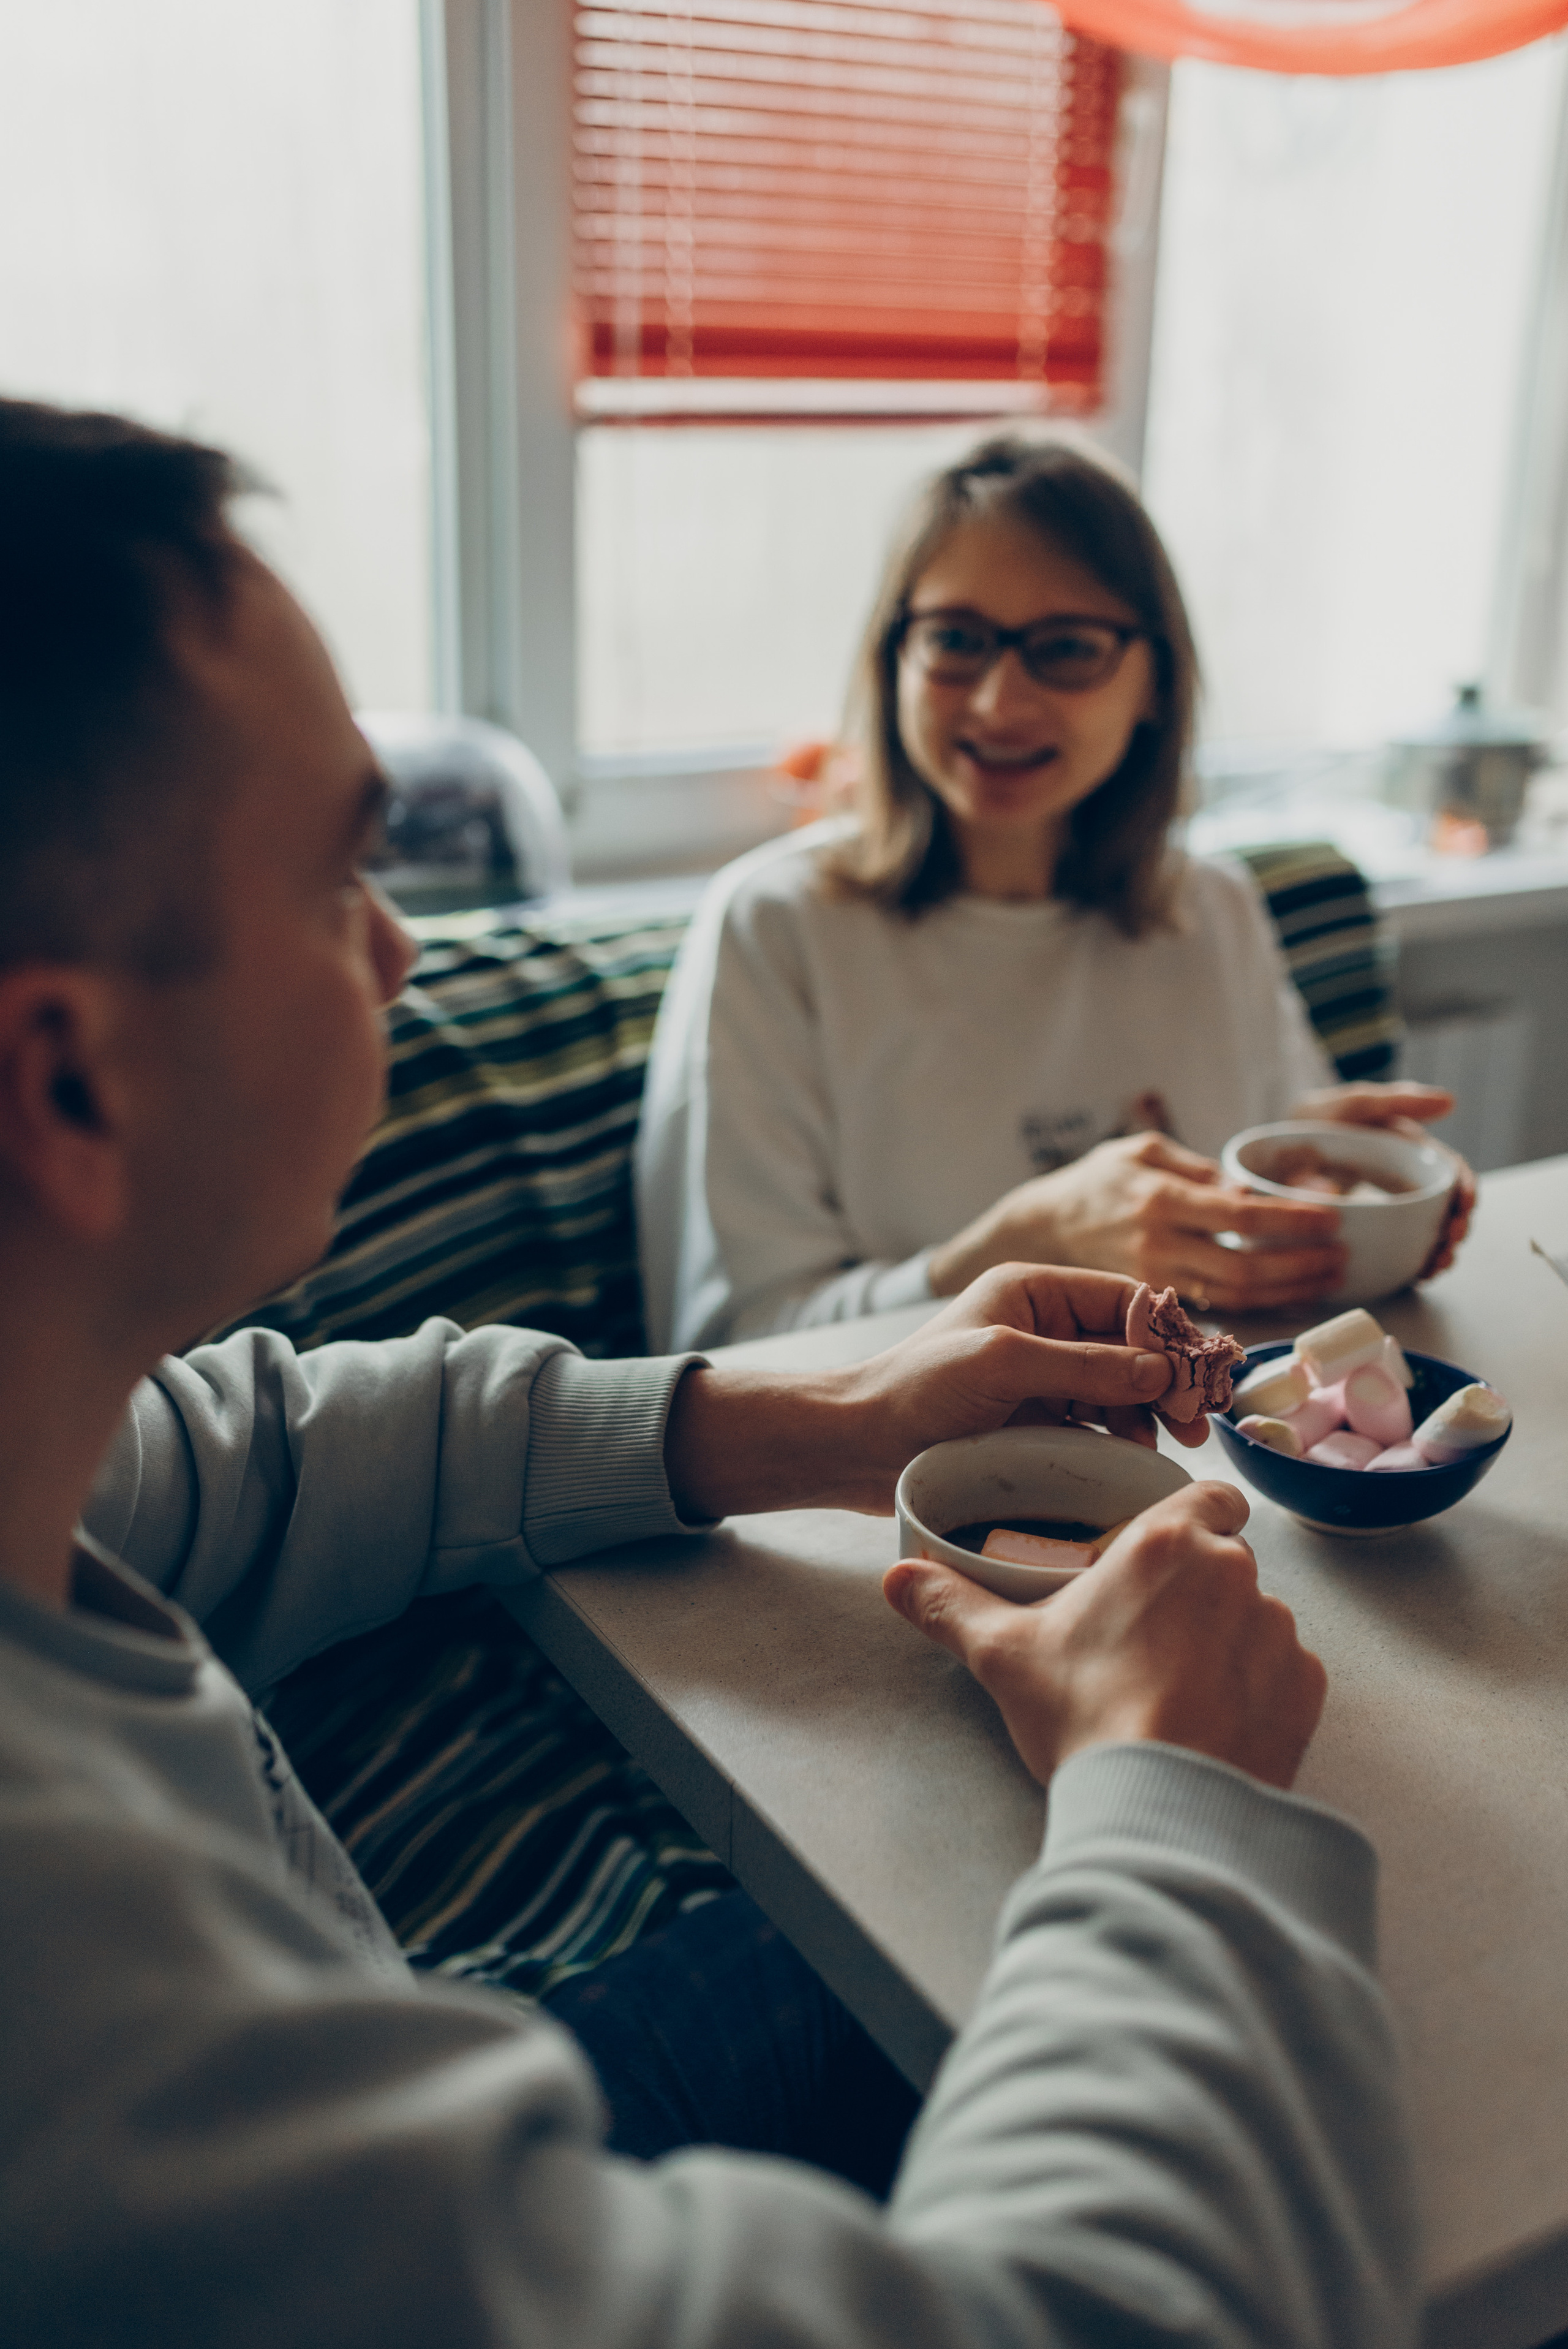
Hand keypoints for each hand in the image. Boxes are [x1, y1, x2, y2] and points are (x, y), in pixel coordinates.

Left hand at [663, 1263, 1207, 1524]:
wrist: (860, 1446)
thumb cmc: (919, 1390)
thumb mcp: (1005, 1363)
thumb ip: (1086, 1364)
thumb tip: (1161, 1369)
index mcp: (1034, 1292)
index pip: (1123, 1298)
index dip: (1167, 1332)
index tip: (1201, 1370)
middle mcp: (1043, 1329)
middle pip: (1129, 1346)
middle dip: (1165, 1379)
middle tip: (1194, 1422)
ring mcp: (1042, 1378)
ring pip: (1119, 1389)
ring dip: (1146, 1414)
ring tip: (1163, 1444)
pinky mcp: (1037, 1423)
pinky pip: (1096, 1426)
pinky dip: (1120, 1440)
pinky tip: (1132, 1459)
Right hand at [884, 1481, 1325, 1791]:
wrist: (1161, 1809)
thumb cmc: (1087, 1718)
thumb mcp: (1004, 1657)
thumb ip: (950, 1606)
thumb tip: (897, 1578)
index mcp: (1166, 1544)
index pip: (1211, 1495)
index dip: (1195, 1516)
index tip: (1167, 1551)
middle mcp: (1233, 1572)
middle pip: (1226, 1560)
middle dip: (1196, 1591)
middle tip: (1148, 1639)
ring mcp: (1278, 1630)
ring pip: (1257, 1616)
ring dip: (1229, 1640)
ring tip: (1179, 1691)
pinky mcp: (1305, 1689)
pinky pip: (1285, 1672)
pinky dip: (1257, 1690)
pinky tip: (1214, 1722)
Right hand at [927, 1132, 1345, 1312]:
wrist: (1040, 1228)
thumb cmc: (1094, 1181)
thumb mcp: (1139, 1151)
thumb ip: (1195, 1168)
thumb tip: (1245, 1191)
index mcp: (1160, 1201)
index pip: (1240, 1217)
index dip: (1291, 1221)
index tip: (1331, 1218)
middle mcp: (1158, 1247)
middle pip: (1244, 1270)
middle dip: (1301, 1267)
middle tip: (1341, 1257)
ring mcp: (1154, 1282)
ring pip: (1233, 1299)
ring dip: (1286, 1292)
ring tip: (1326, 1276)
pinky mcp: (1151, 1304)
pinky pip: (1213, 1309)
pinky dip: (1256, 1305)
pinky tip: (1287, 1292)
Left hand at [1293, 1082, 1475, 1276]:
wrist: (1275, 1149)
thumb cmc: (1319, 1119)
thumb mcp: (1349, 1105)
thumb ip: (1390, 1100)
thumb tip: (1449, 1102)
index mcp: (1408, 1149)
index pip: (1450, 1170)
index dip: (1465, 1187)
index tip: (1466, 1205)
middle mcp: (1405, 1180)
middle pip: (1446, 1207)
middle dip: (1456, 1226)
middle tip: (1449, 1242)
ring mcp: (1390, 1205)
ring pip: (1428, 1231)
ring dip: (1440, 1248)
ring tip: (1435, 1265)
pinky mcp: (1374, 1226)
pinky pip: (1401, 1246)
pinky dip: (1414, 1261)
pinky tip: (1418, 1275)